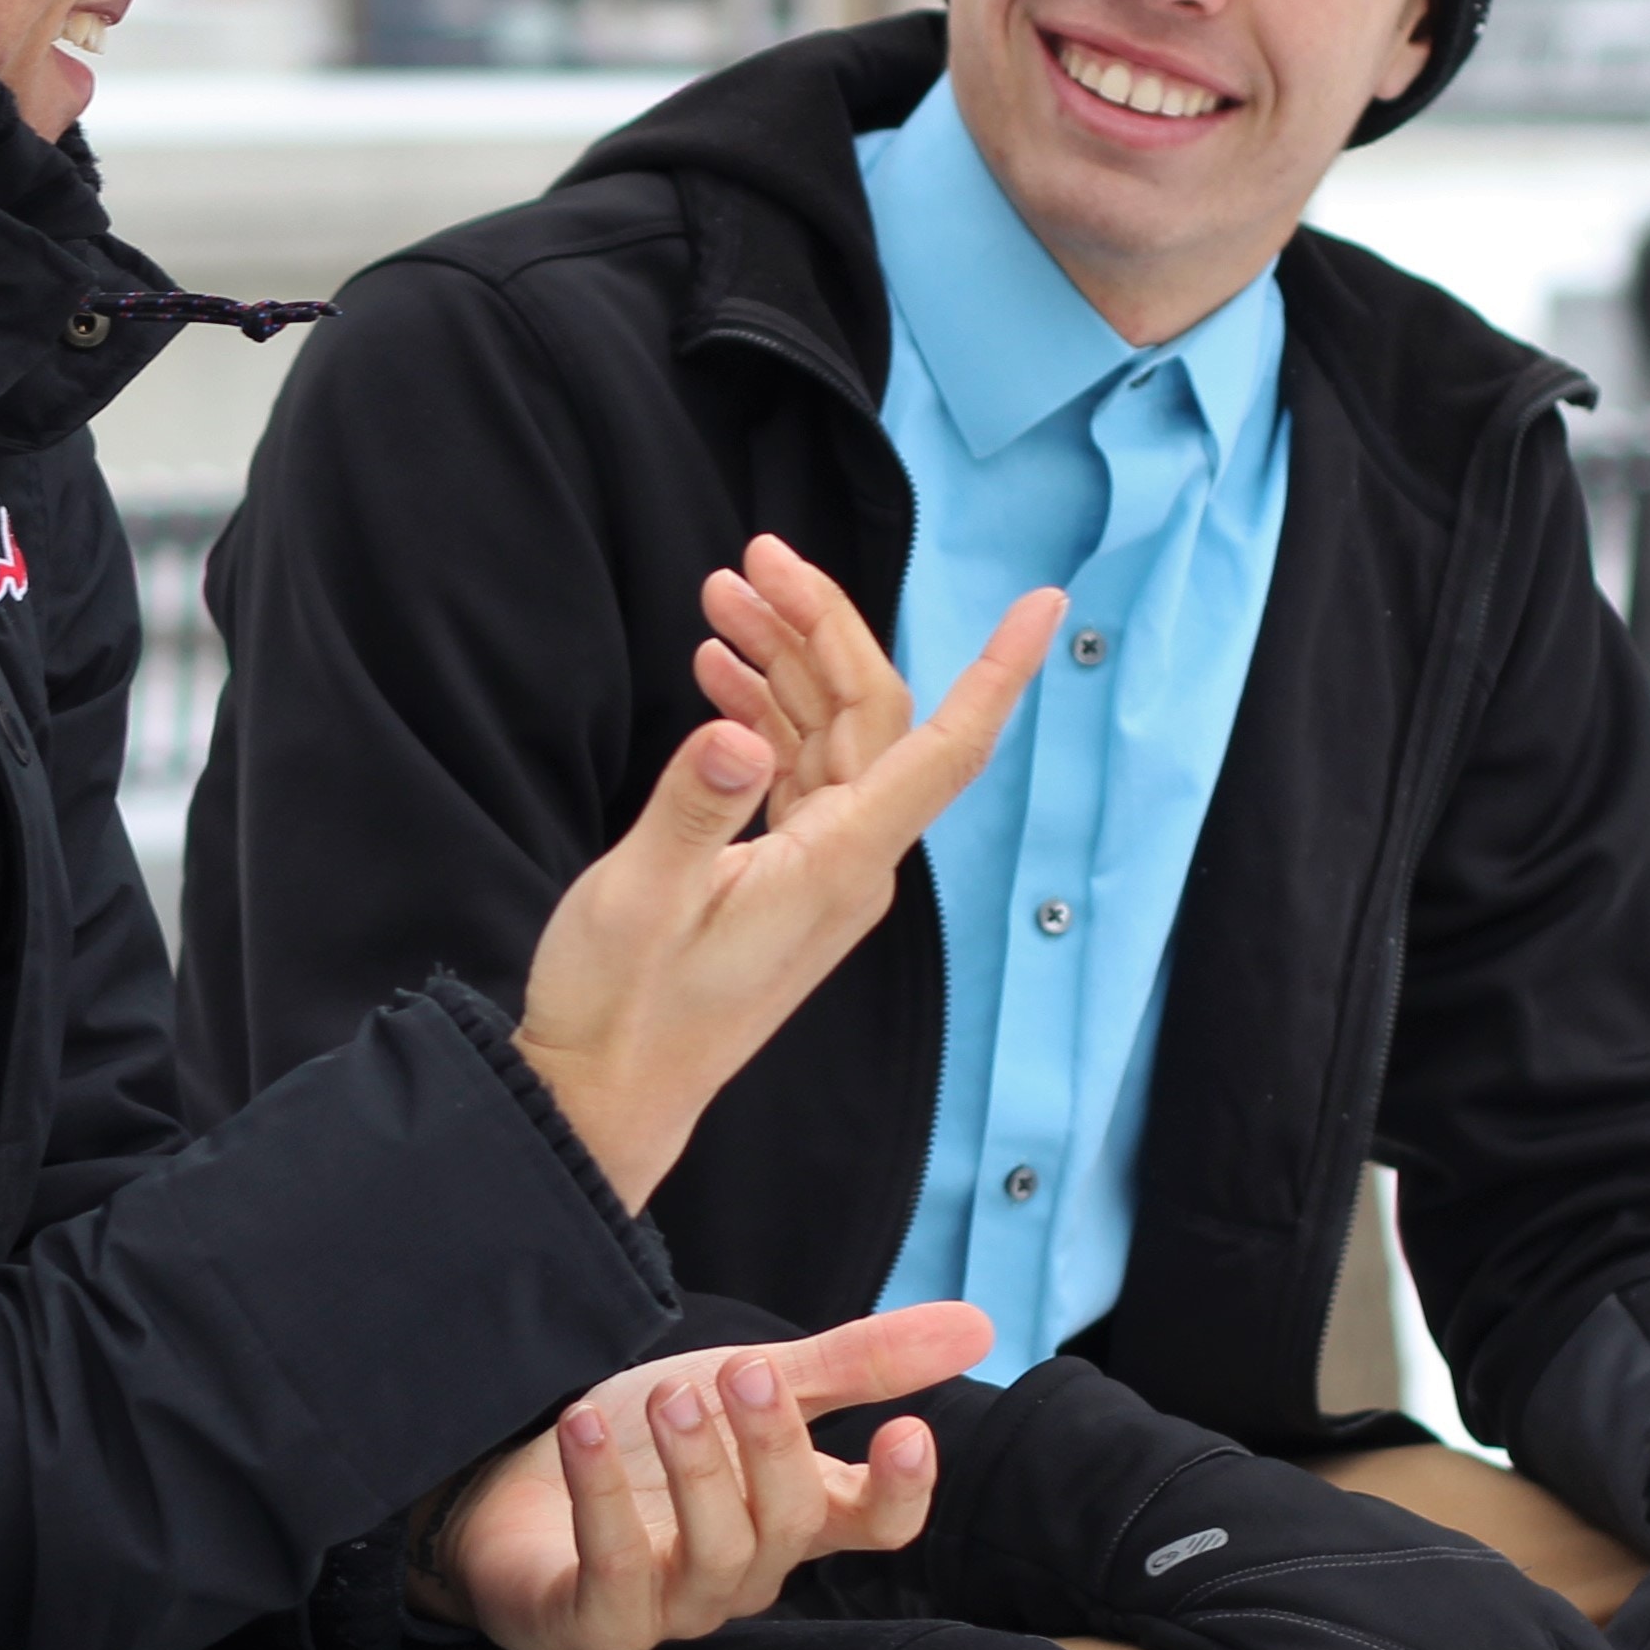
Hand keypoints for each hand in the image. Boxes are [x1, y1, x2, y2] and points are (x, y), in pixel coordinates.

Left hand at [430, 1303, 993, 1649]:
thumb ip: (855, 1364)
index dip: (901, 1492)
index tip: (910, 1430)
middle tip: (743, 1373)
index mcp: (795, 1518)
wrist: (514, 1484)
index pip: (876, 1525)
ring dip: (695, 1472)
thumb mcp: (748, 1386)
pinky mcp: (593, 1623)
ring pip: (713, 1555)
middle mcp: (745, 1572)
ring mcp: (671, 1607)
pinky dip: (601, 1499)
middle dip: (772, 1448)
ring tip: (669, 1396)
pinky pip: (611, 1574)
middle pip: (790, 1526)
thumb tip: (980, 1324)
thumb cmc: (648, 1444)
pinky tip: (583, 1430)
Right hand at [513, 538, 1057, 1209]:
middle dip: (819, 624)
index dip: (1000, 673)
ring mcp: (823, 870)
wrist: (604, 1093)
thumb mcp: (639, 897)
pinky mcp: (788, 875)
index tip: (1044, 603)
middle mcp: (850, 863)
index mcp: (838, 865)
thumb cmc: (620, 1006)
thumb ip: (691, 806)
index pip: (945, 749)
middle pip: (872, 712)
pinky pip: (800, 770)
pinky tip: (717, 673)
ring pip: (832, 733)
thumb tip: (738, 727)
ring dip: (782, 659)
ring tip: (717, 596)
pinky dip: (763, 709)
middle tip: (751, 556)